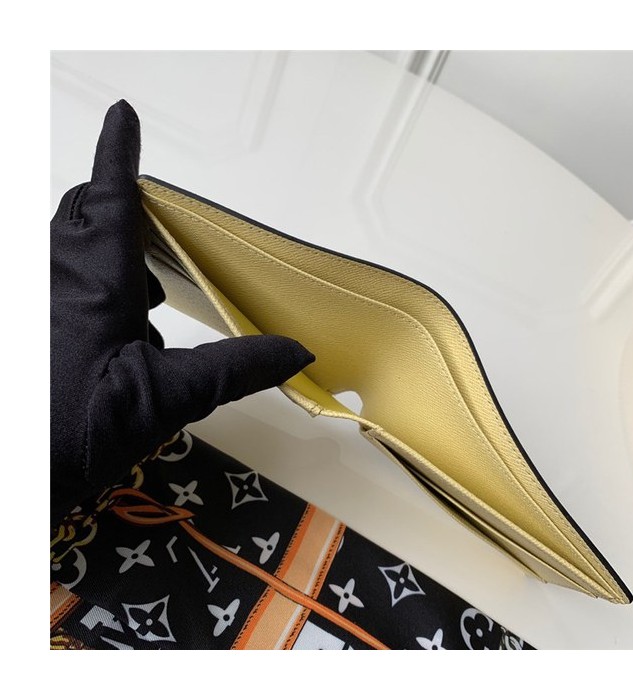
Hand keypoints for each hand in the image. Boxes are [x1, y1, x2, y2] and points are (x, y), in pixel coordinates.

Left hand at [50, 100, 313, 526]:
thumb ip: (235, 369)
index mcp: (90, 286)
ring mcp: (37, 305)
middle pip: (76, 213)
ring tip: (142, 288)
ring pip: (63, 248)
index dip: (118, 155)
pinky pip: (56, 284)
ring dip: (102, 250)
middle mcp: (51, 284)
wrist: (16, 481)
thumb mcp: (167, 398)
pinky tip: (118, 334)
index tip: (125, 117)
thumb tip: (294, 353)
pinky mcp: (31, 329)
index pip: (107, 201)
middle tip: (147, 217)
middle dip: (110, 203)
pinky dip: (90, 288)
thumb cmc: (73, 435)